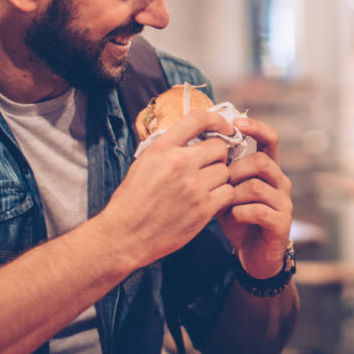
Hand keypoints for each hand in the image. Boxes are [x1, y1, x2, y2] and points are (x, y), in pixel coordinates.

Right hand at [100, 109, 235, 266]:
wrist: (125, 234)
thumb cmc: (132, 200)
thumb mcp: (144, 162)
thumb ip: (169, 148)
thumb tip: (193, 137)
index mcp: (163, 148)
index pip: (198, 119)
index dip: (217, 120)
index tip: (224, 127)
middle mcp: (180, 163)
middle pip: (219, 147)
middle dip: (217, 155)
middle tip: (210, 165)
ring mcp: (193, 187)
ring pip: (225, 171)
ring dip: (219, 177)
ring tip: (205, 186)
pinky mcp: (203, 209)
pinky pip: (227, 193)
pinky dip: (222, 196)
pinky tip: (210, 200)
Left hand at [219, 116, 293, 278]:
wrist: (252, 254)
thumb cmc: (237, 218)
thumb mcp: (226, 191)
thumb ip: (221, 171)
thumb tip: (199, 146)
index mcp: (269, 169)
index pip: (270, 139)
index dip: (256, 127)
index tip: (236, 123)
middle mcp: (280, 182)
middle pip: (261, 161)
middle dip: (234, 170)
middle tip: (217, 183)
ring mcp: (283, 202)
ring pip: (257, 186)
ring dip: (233, 195)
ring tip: (221, 204)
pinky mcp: (281, 223)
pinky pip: (258, 210)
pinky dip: (238, 213)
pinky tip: (229, 218)